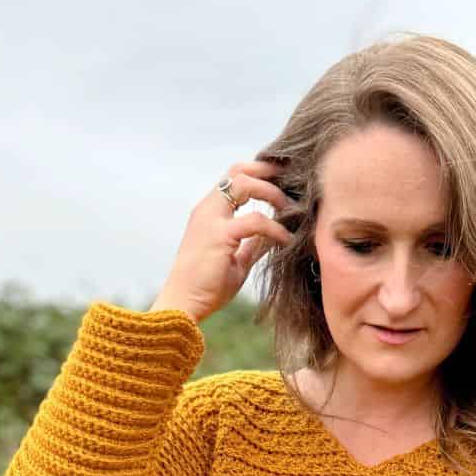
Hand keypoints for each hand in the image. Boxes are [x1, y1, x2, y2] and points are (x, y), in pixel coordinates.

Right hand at [152, 158, 298, 324]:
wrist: (183, 304)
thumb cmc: (206, 287)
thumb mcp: (236, 261)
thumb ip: (253, 245)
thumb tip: (274, 236)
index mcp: (209, 213)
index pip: (233, 179)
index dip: (259, 176)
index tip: (282, 183)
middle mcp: (207, 210)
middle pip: (237, 171)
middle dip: (267, 171)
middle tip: (292, 181)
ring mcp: (211, 220)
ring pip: (243, 184)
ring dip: (271, 192)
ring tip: (291, 209)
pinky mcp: (220, 235)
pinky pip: (255, 220)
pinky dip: (275, 227)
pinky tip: (287, 240)